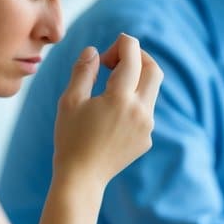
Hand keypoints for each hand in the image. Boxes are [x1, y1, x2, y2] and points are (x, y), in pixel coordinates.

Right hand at [52, 35, 161, 191]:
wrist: (81, 178)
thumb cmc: (70, 138)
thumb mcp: (69, 101)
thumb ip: (83, 71)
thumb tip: (94, 51)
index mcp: (120, 98)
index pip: (132, 56)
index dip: (121, 45)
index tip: (106, 52)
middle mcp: (140, 110)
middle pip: (154, 69)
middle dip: (138, 57)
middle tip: (117, 60)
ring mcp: (147, 126)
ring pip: (151, 91)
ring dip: (135, 80)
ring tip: (109, 87)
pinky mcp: (147, 139)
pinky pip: (146, 111)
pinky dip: (133, 102)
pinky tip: (110, 114)